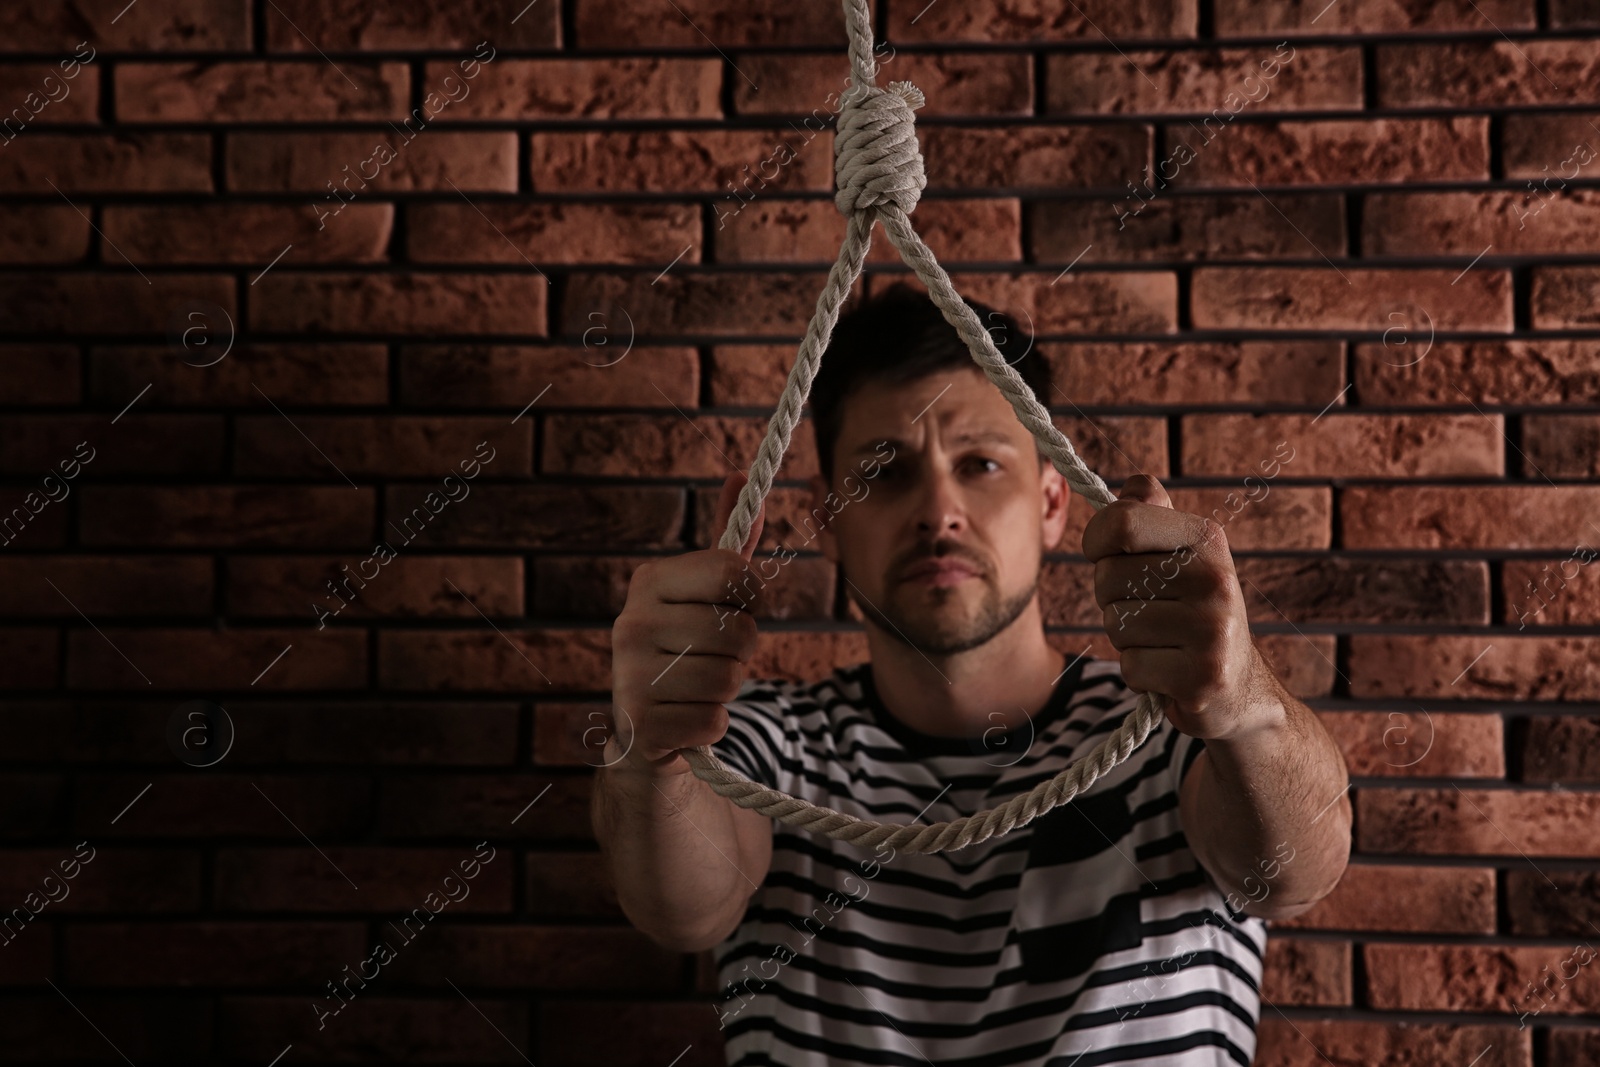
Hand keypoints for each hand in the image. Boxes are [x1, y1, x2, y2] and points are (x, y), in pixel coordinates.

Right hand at [607, 470, 765, 776]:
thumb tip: (738, 476)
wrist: (643, 731)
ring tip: (696, 687)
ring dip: (727, 690)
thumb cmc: (685, 649)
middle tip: (713, 657)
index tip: (735, 608)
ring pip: (729, 679)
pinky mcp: (638, 726)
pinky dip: (711, 725)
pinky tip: (685, 718)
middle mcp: (629, 622)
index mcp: (649, 580)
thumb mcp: (704, 594)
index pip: (735, 572)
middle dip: (742, 652)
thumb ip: (728, 541)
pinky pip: (714, 721)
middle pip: (739, 632)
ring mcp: (627, 676)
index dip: (750, 596)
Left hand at [1080, 474, 1278, 741]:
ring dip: (1126, 639)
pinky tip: (1169, 672)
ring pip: (1116, 624)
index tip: (1105, 555)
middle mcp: (1215, 578)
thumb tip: (1135, 484)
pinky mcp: (1203, 677)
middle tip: (1150, 611)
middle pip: (1107, 577)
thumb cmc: (1192, 612)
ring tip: (1162, 642)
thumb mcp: (1180, 556)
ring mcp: (1213, 629)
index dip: (1096, 540)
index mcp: (1206, 539)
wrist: (1239, 687)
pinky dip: (1139, 673)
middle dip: (1112, 599)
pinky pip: (1131, 667)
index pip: (1121, 522)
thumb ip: (1150, 515)